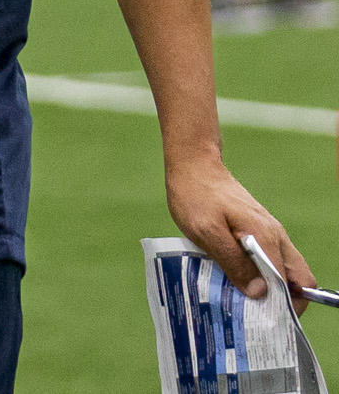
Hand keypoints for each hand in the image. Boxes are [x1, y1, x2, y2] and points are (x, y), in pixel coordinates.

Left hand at [166, 150, 313, 311]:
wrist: (193, 166)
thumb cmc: (195, 196)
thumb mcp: (207, 233)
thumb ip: (233, 262)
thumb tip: (260, 293)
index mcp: (268, 238)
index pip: (294, 282)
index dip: (284, 306)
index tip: (265, 323)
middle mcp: (275, 237)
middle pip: (295, 278)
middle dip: (280, 300)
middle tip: (252, 316)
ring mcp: (267, 233)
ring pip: (280, 269)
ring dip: (266, 287)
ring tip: (239, 302)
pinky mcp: (255, 230)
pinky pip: (264, 259)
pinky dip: (256, 273)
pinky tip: (232, 280)